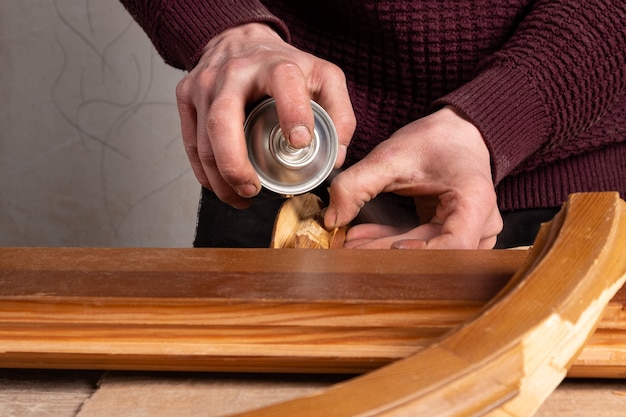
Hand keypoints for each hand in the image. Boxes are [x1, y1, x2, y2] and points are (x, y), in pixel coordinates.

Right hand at [176, 23, 355, 207]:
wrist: (240, 39)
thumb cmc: (285, 65)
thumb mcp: (324, 78)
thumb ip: (340, 115)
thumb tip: (335, 158)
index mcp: (275, 64)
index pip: (284, 83)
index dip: (293, 113)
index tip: (299, 143)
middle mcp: (235, 72)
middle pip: (223, 121)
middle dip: (234, 164)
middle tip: (252, 189)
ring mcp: (205, 84)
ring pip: (203, 140)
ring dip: (220, 177)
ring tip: (242, 196)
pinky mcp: (186, 96)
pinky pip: (191, 143)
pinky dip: (204, 172)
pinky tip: (222, 185)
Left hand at [324, 106, 502, 248]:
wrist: (457, 132)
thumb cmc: (435, 140)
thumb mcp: (392, 156)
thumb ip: (357, 184)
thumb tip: (333, 219)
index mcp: (475, 201)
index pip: (454, 245)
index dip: (422, 253)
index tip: (391, 248)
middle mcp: (481, 223)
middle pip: (435, 252)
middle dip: (388, 251)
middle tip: (350, 249)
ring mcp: (471, 232)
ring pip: (427, 252)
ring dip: (387, 248)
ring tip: (351, 241)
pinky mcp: (454, 234)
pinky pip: (423, 245)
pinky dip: (392, 242)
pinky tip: (363, 238)